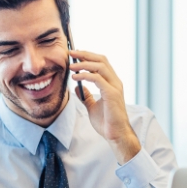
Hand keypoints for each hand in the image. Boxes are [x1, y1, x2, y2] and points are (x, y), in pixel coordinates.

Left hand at [69, 50, 140, 164]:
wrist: (115, 135)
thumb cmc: (107, 122)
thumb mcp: (92, 107)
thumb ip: (86, 96)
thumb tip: (77, 88)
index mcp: (112, 83)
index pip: (101, 63)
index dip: (88, 56)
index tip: (74, 55)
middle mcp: (115, 82)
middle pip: (101, 60)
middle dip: (85, 54)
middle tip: (71, 53)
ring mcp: (115, 87)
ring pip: (100, 66)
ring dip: (84, 63)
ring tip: (71, 65)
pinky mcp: (112, 94)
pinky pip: (98, 79)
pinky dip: (85, 75)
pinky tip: (75, 77)